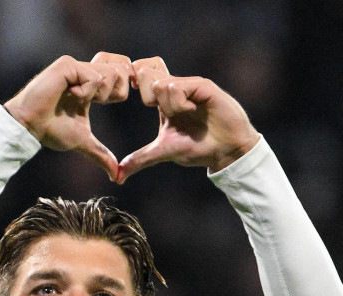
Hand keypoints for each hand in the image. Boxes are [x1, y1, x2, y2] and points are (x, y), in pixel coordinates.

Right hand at [5, 55, 131, 179]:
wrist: (30, 125)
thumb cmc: (50, 130)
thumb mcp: (82, 141)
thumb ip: (100, 154)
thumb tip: (116, 176)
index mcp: (91, 85)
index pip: (122, 74)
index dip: (121, 90)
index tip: (104, 102)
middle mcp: (85, 71)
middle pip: (123, 70)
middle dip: (113, 93)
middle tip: (92, 103)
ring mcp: (78, 66)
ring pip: (112, 73)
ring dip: (98, 95)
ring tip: (76, 99)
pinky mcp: (69, 64)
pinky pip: (95, 77)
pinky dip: (86, 93)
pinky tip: (68, 95)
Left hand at [117, 57, 259, 182]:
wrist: (225, 151)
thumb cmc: (198, 148)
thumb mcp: (163, 152)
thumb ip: (140, 159)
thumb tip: (117, 177)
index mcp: (163, 100)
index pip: (142, 75)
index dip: (134, 83)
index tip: (133, 95)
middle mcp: (175, 88)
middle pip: (146, 71)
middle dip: (145, 93)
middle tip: (159, 110)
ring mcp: (189, 85)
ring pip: (160, 84)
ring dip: (168, 106)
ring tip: (185, 115)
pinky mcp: (202, 86)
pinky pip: (178, 87)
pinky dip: (179, 104)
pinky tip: (193, 111)